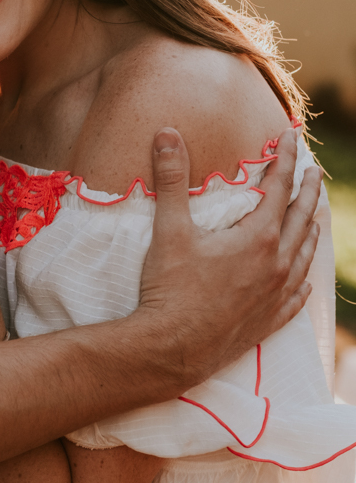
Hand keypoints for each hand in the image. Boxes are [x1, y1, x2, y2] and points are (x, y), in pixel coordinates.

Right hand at [136, 126, 319, 386]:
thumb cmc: (171, 288)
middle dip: (308, 190)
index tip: (291, 138)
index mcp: (258, 238)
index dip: (285, 159)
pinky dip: (303, 277)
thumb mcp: (168, 229)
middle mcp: (277, 264)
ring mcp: (277, 294)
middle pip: (302, 218)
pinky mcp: (270, 319)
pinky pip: (299, 294)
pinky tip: (303, 276)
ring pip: (305, 255)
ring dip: (310, 230)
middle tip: (314, 170)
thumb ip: (171, 179)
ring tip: (312, 217)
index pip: (279, 188)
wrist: (174, 347)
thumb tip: (167, 135)